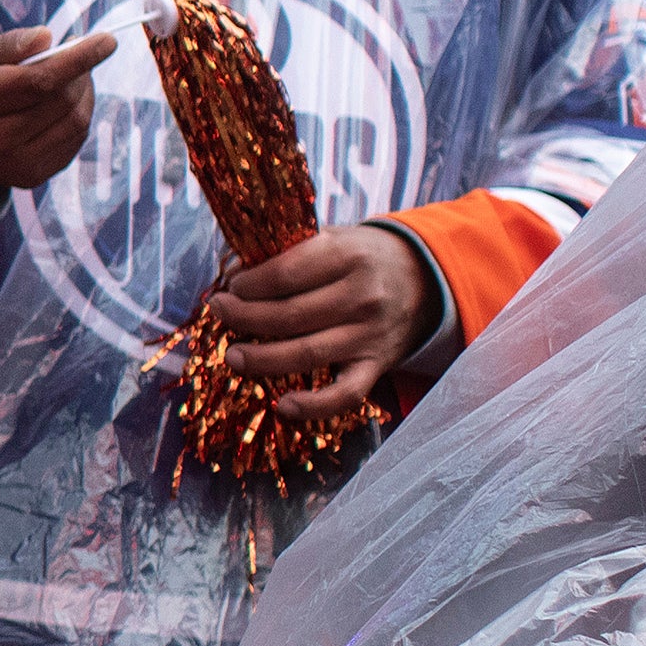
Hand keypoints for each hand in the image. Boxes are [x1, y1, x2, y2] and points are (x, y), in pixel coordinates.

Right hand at [0, 26, 113, 202]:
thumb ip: (8, 45)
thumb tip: (45, 38)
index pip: (36, 81)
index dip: (76, 59)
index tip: (106, 41)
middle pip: (60, 100)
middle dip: (79, 70)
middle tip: (74, 52)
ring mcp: (12, 165)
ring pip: (74, 121)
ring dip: (83, 92)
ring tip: (70, 76)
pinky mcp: (30, 177)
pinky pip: (75, 140)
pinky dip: (78, 114)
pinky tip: (63, 103)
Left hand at [211, 221, 431, 418]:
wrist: (425, 279)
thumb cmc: (362, 258)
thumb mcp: (333, 239)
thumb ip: (288, 253)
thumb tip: (234, 273)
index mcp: (348, 256)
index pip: (286, 274)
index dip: (249, 285)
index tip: (231, 288)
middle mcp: (362, 296)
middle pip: (290, 315)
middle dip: (244, 318)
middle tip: (220, 314)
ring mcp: (370, 334)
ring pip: (307, 354)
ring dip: (262, 359)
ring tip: (233, 356)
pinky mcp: (376, 365)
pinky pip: (344, 394)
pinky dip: (314, 405)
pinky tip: (284, 406)